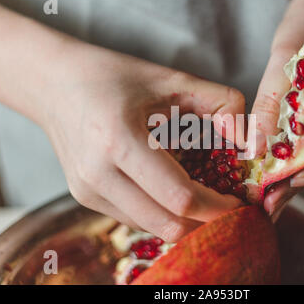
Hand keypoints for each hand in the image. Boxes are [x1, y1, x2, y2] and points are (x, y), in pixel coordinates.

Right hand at [39, 45, 244, 241]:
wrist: (54, 84)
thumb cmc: (113, 77)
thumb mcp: (171, 79)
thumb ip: (219, 103)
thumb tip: (248, 140)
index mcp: (119, 140)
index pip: (180, 197)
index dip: (217, 207)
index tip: (239, 201)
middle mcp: (97, 174)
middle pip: (168, 224)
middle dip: (206, 221)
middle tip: (227, 205)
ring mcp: (87, 191)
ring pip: (153, 227)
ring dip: (184, 220)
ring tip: (203, 197)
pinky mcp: (84, 198)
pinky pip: (136, 219)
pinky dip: (162, 213)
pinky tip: (171, 190)